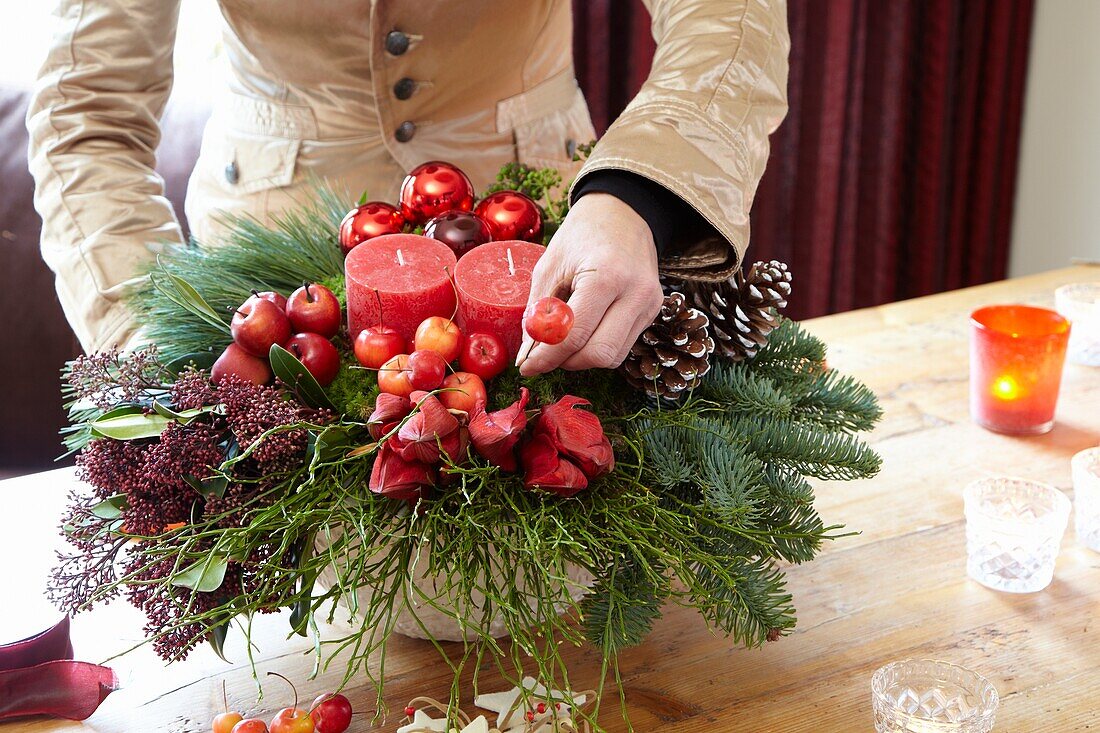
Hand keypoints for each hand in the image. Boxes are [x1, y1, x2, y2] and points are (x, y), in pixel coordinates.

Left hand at [518, 193, 664, 375]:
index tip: (526, 366)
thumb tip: (528, 355)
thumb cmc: (582, 234)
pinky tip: (585, 330)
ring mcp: (650, 304)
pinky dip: (598, 346)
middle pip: (599, 354)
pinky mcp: (653, 310)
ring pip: (613, 356)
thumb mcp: (550, 265)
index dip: (546, 357)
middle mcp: (635, 293)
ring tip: (564, 339)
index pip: (575, 335)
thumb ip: (538, 311)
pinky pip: (623, 344)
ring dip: (582, 357)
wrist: (622, 213)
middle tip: (544, 355)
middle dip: (566, 362)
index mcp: (606, 276)